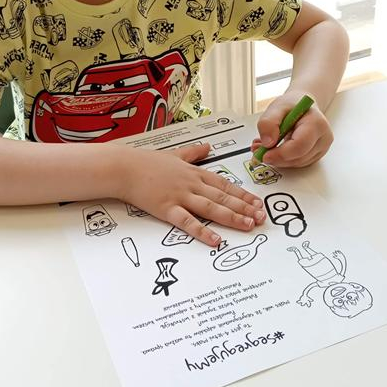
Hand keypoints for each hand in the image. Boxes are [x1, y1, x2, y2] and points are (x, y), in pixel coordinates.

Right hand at [116, 143, 265, 246]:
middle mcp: (192, 184)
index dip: (243, 195)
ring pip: (212, 208)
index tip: (258, 203)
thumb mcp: (175, 154)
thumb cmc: (146, 162)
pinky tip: (215, 240)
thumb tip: (207, 147)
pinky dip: (203, 232)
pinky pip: (188, 222)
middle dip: (245, 208)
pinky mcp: (167, 209)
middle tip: (262, 217)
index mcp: (194, 172)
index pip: (225, 185)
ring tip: (248, 225)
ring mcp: (180, 196)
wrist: (124, 167)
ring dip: (232, 217)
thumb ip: (193, 153)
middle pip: (223, 197)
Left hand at [251, 91, 333, 167]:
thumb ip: (269, 122)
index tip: (265, 154)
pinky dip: (283, 160)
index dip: (281, 153)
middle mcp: (323, 138)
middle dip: (277, 158)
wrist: (302, 106)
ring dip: (278, 160)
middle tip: (260, 151)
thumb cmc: (292, 105)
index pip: (300, 145)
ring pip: (296, 163)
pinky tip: (274, 149)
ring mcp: (321, 148)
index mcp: (316, 123)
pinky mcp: (315, 155)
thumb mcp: (276, 107)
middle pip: (298, 157)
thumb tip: (267, 142)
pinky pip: (297, 163)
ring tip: (264, 147)